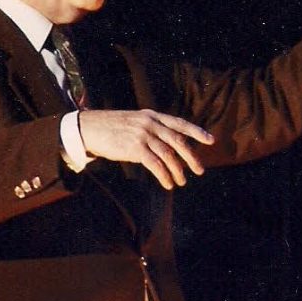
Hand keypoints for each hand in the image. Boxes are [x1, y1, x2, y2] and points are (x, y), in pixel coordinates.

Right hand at [78, 109, 214, 189]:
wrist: (90, 128)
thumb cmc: (111, 127)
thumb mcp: (135, 121)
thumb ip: (152, 128)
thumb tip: (169, 144)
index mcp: (152, 115)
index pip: (180, 123)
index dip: (197, 132)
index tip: (211, 140)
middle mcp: (151, 123)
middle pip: (178, 141)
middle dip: (191, 157)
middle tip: (199, 170)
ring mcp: (143, 135)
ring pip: (169, 155)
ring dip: (178, 171)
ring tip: (181, 181)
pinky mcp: (135, 148)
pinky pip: (156, 165)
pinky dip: (164, 176)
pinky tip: (168, 184)